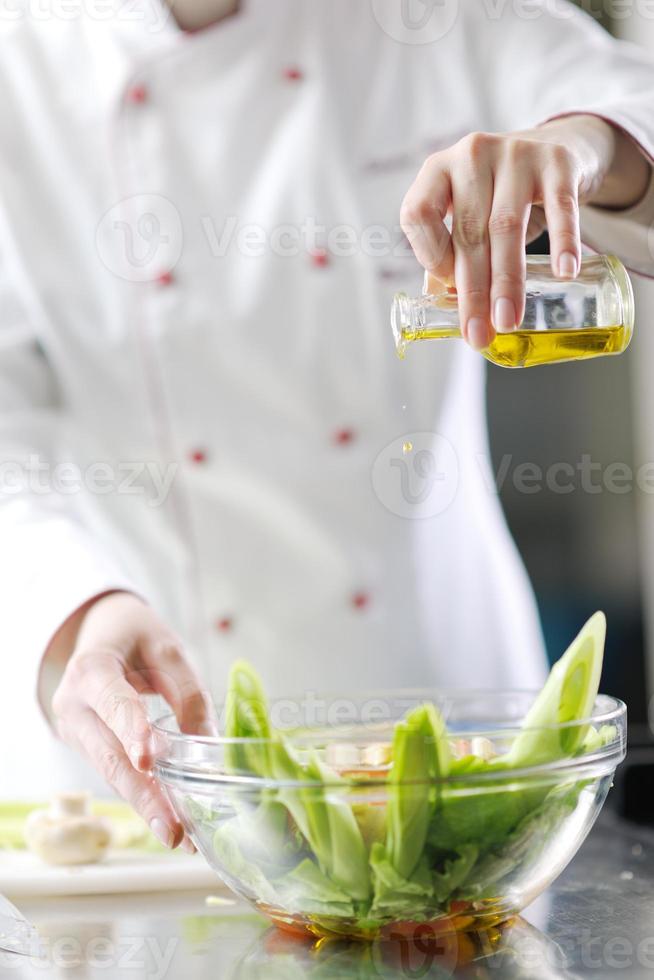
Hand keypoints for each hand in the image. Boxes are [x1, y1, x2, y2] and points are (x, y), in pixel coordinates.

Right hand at [52, 592, 215, 848]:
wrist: (100, 635)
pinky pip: (116, 773)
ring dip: (146, 804)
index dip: (132, 730)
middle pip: (110, 755)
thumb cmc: (134, 637)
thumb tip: (209, 740)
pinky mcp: (89, 748)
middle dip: (143, 794)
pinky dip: (142, 795)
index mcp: (90, 669)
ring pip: (112, 773)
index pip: (113, 702)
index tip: (149, 760)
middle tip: (173, 829)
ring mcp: (77, 732)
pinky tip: (168, 819)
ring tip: (179, 835)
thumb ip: (187, 691)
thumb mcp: (167, 648)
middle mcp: (74, 706)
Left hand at [400, 116, 650, 349]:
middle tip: (479, 333)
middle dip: (473, 290)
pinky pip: (560, 206)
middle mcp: (471, 155)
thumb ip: (452, 256)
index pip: (418, 214)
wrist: (555, 150)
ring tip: (508, 319)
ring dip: (507, 279)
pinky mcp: (557, 160)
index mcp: (436, 170)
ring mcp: (515, 153)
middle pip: (468, 232)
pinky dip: (563, 241)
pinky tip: (564, 272)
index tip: (449, 289)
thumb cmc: (498, 195)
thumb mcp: (468, 215)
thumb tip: (448, 311)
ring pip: (507, 225)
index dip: (430, 255)